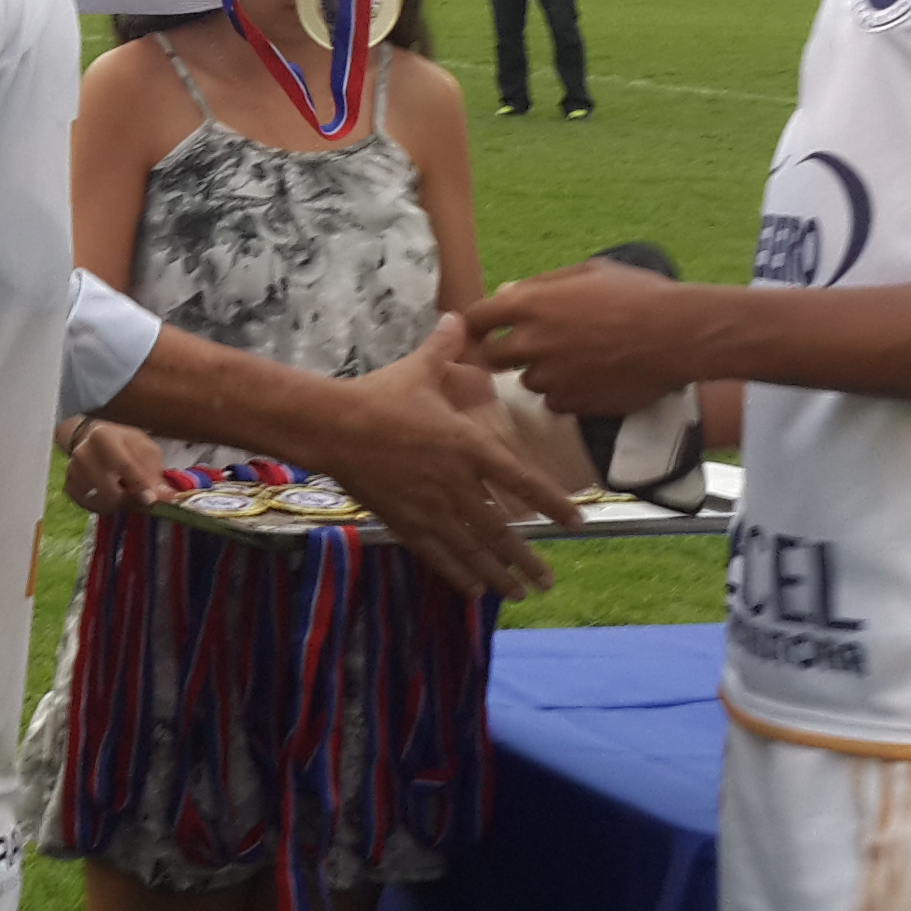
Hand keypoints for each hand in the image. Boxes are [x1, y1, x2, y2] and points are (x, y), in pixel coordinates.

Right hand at [61, 419, 177, 514]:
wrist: (94, 440)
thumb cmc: (124, 444)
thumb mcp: (145, 449)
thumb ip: (155, 472)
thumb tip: (167, 497)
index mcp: (103, 437)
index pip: (124, 465)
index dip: (140, 485)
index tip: (151, 500)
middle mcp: (83, 453)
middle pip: (109, 490)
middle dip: (129, 499)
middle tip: (140, 498)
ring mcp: (73, 471)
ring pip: (100, 502)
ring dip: (118, 503)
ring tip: (124, 491)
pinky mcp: (69, 486)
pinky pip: (90, 507)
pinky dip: (104, 506)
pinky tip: (110, 495)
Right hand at [305, 316, 571, 599]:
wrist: (333, 425)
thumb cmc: (379, 397)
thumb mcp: (418, 370)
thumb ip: (444, 349)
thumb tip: (458, 317)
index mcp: (468, 446)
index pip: (522, 480)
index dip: (553, 503)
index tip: (578, 522)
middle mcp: (457, 483)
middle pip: (501, 529)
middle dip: (527, 558)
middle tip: (548, 580)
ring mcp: (431, 507)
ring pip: (473, 549)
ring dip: (499, 573)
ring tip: (520, 592)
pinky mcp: (404, 522)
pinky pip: (437, 555)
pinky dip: (457, 575)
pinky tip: (473, 591)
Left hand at [469, 260, 719, 418]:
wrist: (678, 335)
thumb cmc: (639, 294)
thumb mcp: (589, 273)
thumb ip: (542, 285)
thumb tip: (508, 294)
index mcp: (531, 303)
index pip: (476, 318)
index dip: (476, 324)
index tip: (483, 329)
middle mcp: (532, 342)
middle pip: (491, 357)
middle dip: (502, 354)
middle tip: (525, 350)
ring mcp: (550, 376)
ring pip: (526, 381)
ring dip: (541, 373)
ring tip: (577, 360)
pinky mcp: (571, 403)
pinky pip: (554, 402)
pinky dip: (565, 394)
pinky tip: (592, 379)